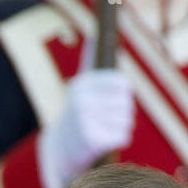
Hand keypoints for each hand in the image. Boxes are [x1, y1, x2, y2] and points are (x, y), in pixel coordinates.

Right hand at [37, 69, 135, 187]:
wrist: (61, 151)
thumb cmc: (78, 116)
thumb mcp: (80, 87)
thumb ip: (88, 61)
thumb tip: (93, 37)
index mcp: (83, 84)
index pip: (121, 84)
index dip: (125, 94)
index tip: (116, 101)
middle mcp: (82, 100)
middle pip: (126, 103)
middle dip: (125, 114)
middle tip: (111, 121)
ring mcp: (85, 121)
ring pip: (126, 121)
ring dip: (123, 128)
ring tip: (108, 131)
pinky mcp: (92, 140)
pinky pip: (123, 137)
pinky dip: (120, 141)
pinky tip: (107, 143)